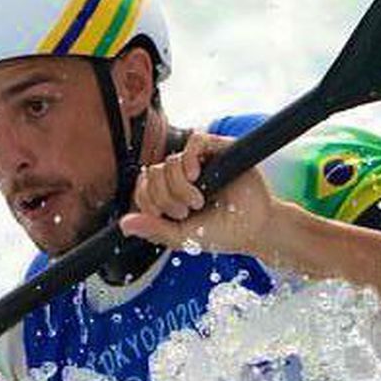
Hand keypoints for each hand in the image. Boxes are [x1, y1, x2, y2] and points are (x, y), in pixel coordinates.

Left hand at [119, 132, 275, 256]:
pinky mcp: (217, 150)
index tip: (164, 216)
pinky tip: (196, 177)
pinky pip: (193, 142)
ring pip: (170, 162)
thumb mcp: (183, 238)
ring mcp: (199, 162)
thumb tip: (123, 225)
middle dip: (164, 198)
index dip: (147, 201)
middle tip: (185, 211)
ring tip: (198, 201)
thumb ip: (154, 230)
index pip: (142, 187)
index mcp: (170, 195)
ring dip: (179, 187)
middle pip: (153, 174)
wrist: (256, 229)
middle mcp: (181, 176)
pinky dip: (188, 160)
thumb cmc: (223, 234)